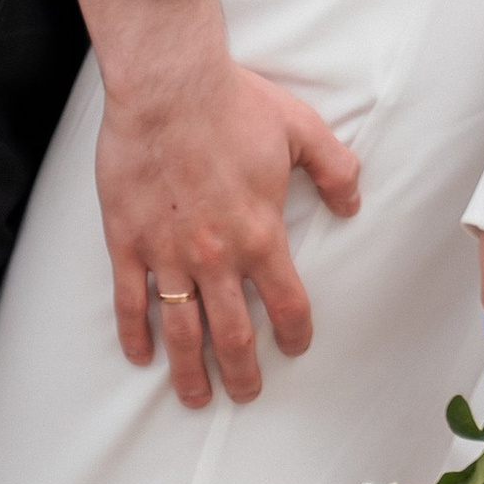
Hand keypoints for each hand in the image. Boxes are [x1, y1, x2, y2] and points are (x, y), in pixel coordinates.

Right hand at [73, 0, 360, 409]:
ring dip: (190, 371)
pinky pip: (130, 301)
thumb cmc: (234, 103)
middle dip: (242, 372)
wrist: (168, 86)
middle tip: (246, 393)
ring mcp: (168, 253)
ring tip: (197, 398)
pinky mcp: (129, 242)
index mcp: (261, 233)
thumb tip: (354, 204)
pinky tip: (140, 356)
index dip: (294, 333)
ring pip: (181, 331)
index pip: (287, 303)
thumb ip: (335, 169)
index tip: (296, 348)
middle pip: (232, 334)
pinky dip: (134, 334)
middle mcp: (216, 255)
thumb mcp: (302, 129)